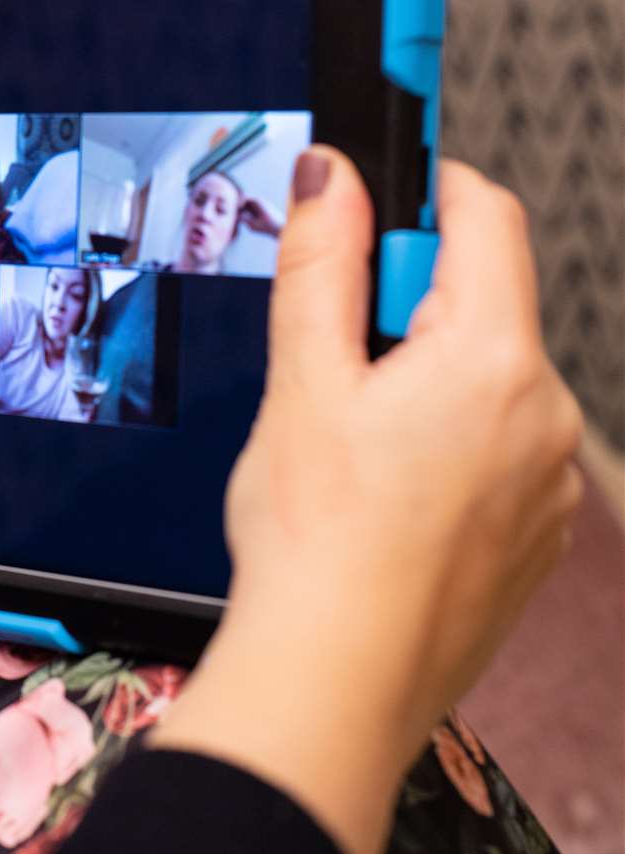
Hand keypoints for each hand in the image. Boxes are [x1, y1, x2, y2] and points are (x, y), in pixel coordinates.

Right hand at [152, 149, 580, 852]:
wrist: (337, 679)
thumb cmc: (316, 543)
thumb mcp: (302, 382)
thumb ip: (322, 265)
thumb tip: (336, 175)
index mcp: (492, 362)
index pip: (485, 216)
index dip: (429, 184)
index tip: (386, 178)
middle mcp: (546, 415)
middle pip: (481, 300)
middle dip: (406, 301)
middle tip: (330, 350)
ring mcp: (550, 480)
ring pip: (486, 377)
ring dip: (423, 376)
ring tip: (347, 442)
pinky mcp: (537, 530)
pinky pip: (496, 446)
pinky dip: (443, 441)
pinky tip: (381, 490)